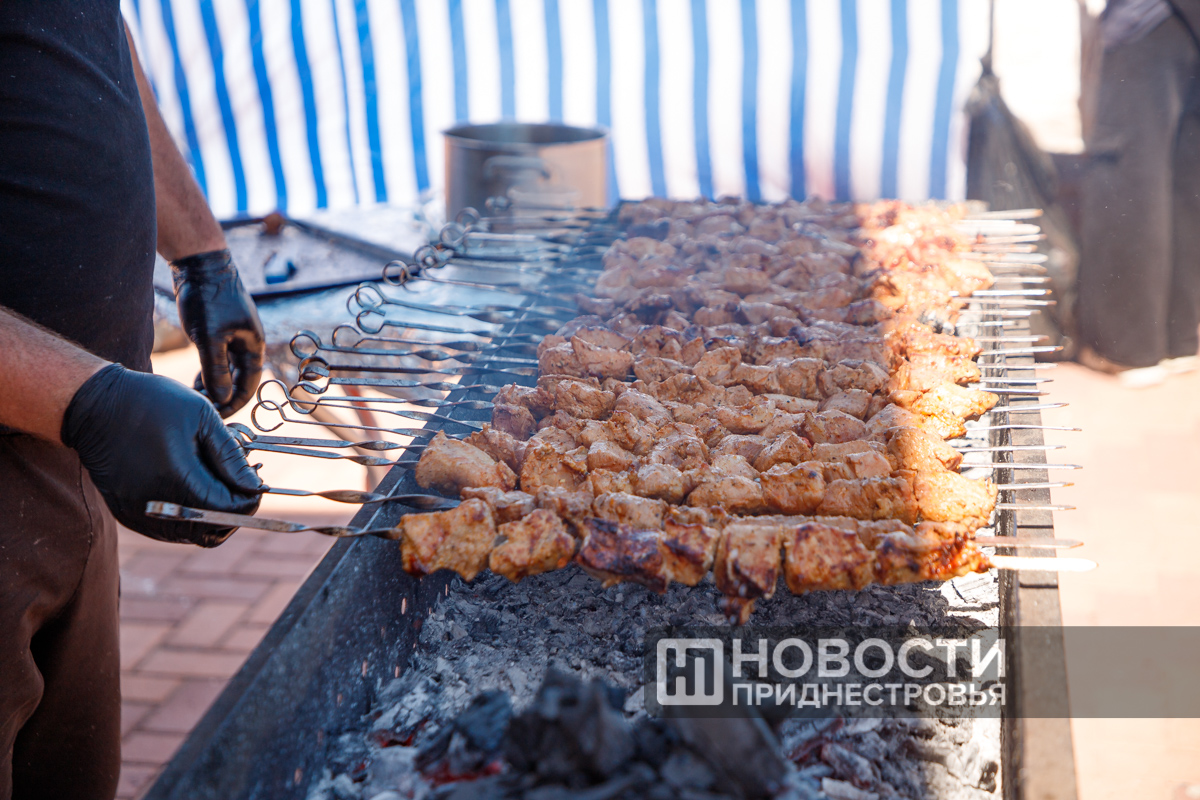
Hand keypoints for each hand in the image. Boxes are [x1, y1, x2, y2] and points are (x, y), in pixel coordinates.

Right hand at [61, 364, 263, 545]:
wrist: (94, 404)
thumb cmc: (151, 403)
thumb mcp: (202, 417)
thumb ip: (230, 456)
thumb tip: (254, 486)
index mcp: (179, 480)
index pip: (230, 510)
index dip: (250, 498)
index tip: (256, 480)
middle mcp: (157, 505)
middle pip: (213, 529)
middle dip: (234, 508)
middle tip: (237, 479)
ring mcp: (139, 514)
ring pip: (191, 534)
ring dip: (211, 514)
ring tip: (212, 479)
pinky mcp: (127, 514)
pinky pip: (168, 528)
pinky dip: (188, 515)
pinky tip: (190, 486)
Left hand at [171, 249, 264, 416]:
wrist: (200, 263)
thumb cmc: (208, 298)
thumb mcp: (210, 338)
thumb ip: (215, 370)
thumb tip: (221, 399)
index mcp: (253, 346)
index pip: (248, 385)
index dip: (234, 404)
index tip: (216, 418)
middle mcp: (247, 343)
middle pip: (239, 380)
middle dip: (223, 397)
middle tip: (202, 411)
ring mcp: (234, 336)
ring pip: (227, 370)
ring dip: (214, 385)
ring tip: (196, 398)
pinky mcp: (220, 329)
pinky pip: (219, 358)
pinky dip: (209, 371)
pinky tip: (195, 380)